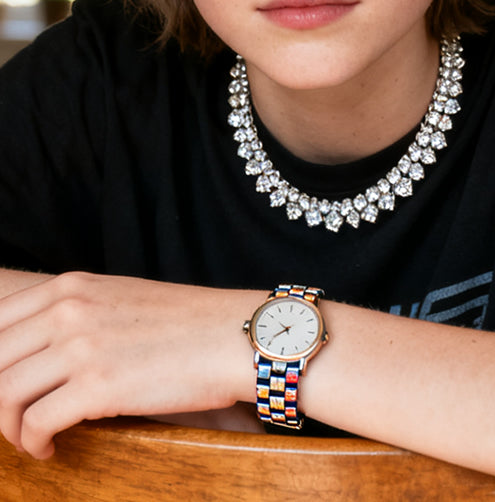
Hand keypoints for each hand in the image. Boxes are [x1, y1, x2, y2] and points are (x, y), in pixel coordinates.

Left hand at [0, 271, 257, 458]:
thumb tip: (39, 353)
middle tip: (12, 418)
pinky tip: (50, 448)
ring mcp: (80, 347)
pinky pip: (34, 423)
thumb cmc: (185, 322)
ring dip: (9, 426)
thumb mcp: (119, 298)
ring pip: (3, 393)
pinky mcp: (97, 387)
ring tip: (31, 437)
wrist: (233, 336)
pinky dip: (33, 443)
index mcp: (70, 286)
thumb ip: (75, 314)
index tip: (2, 387)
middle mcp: (67, 310)